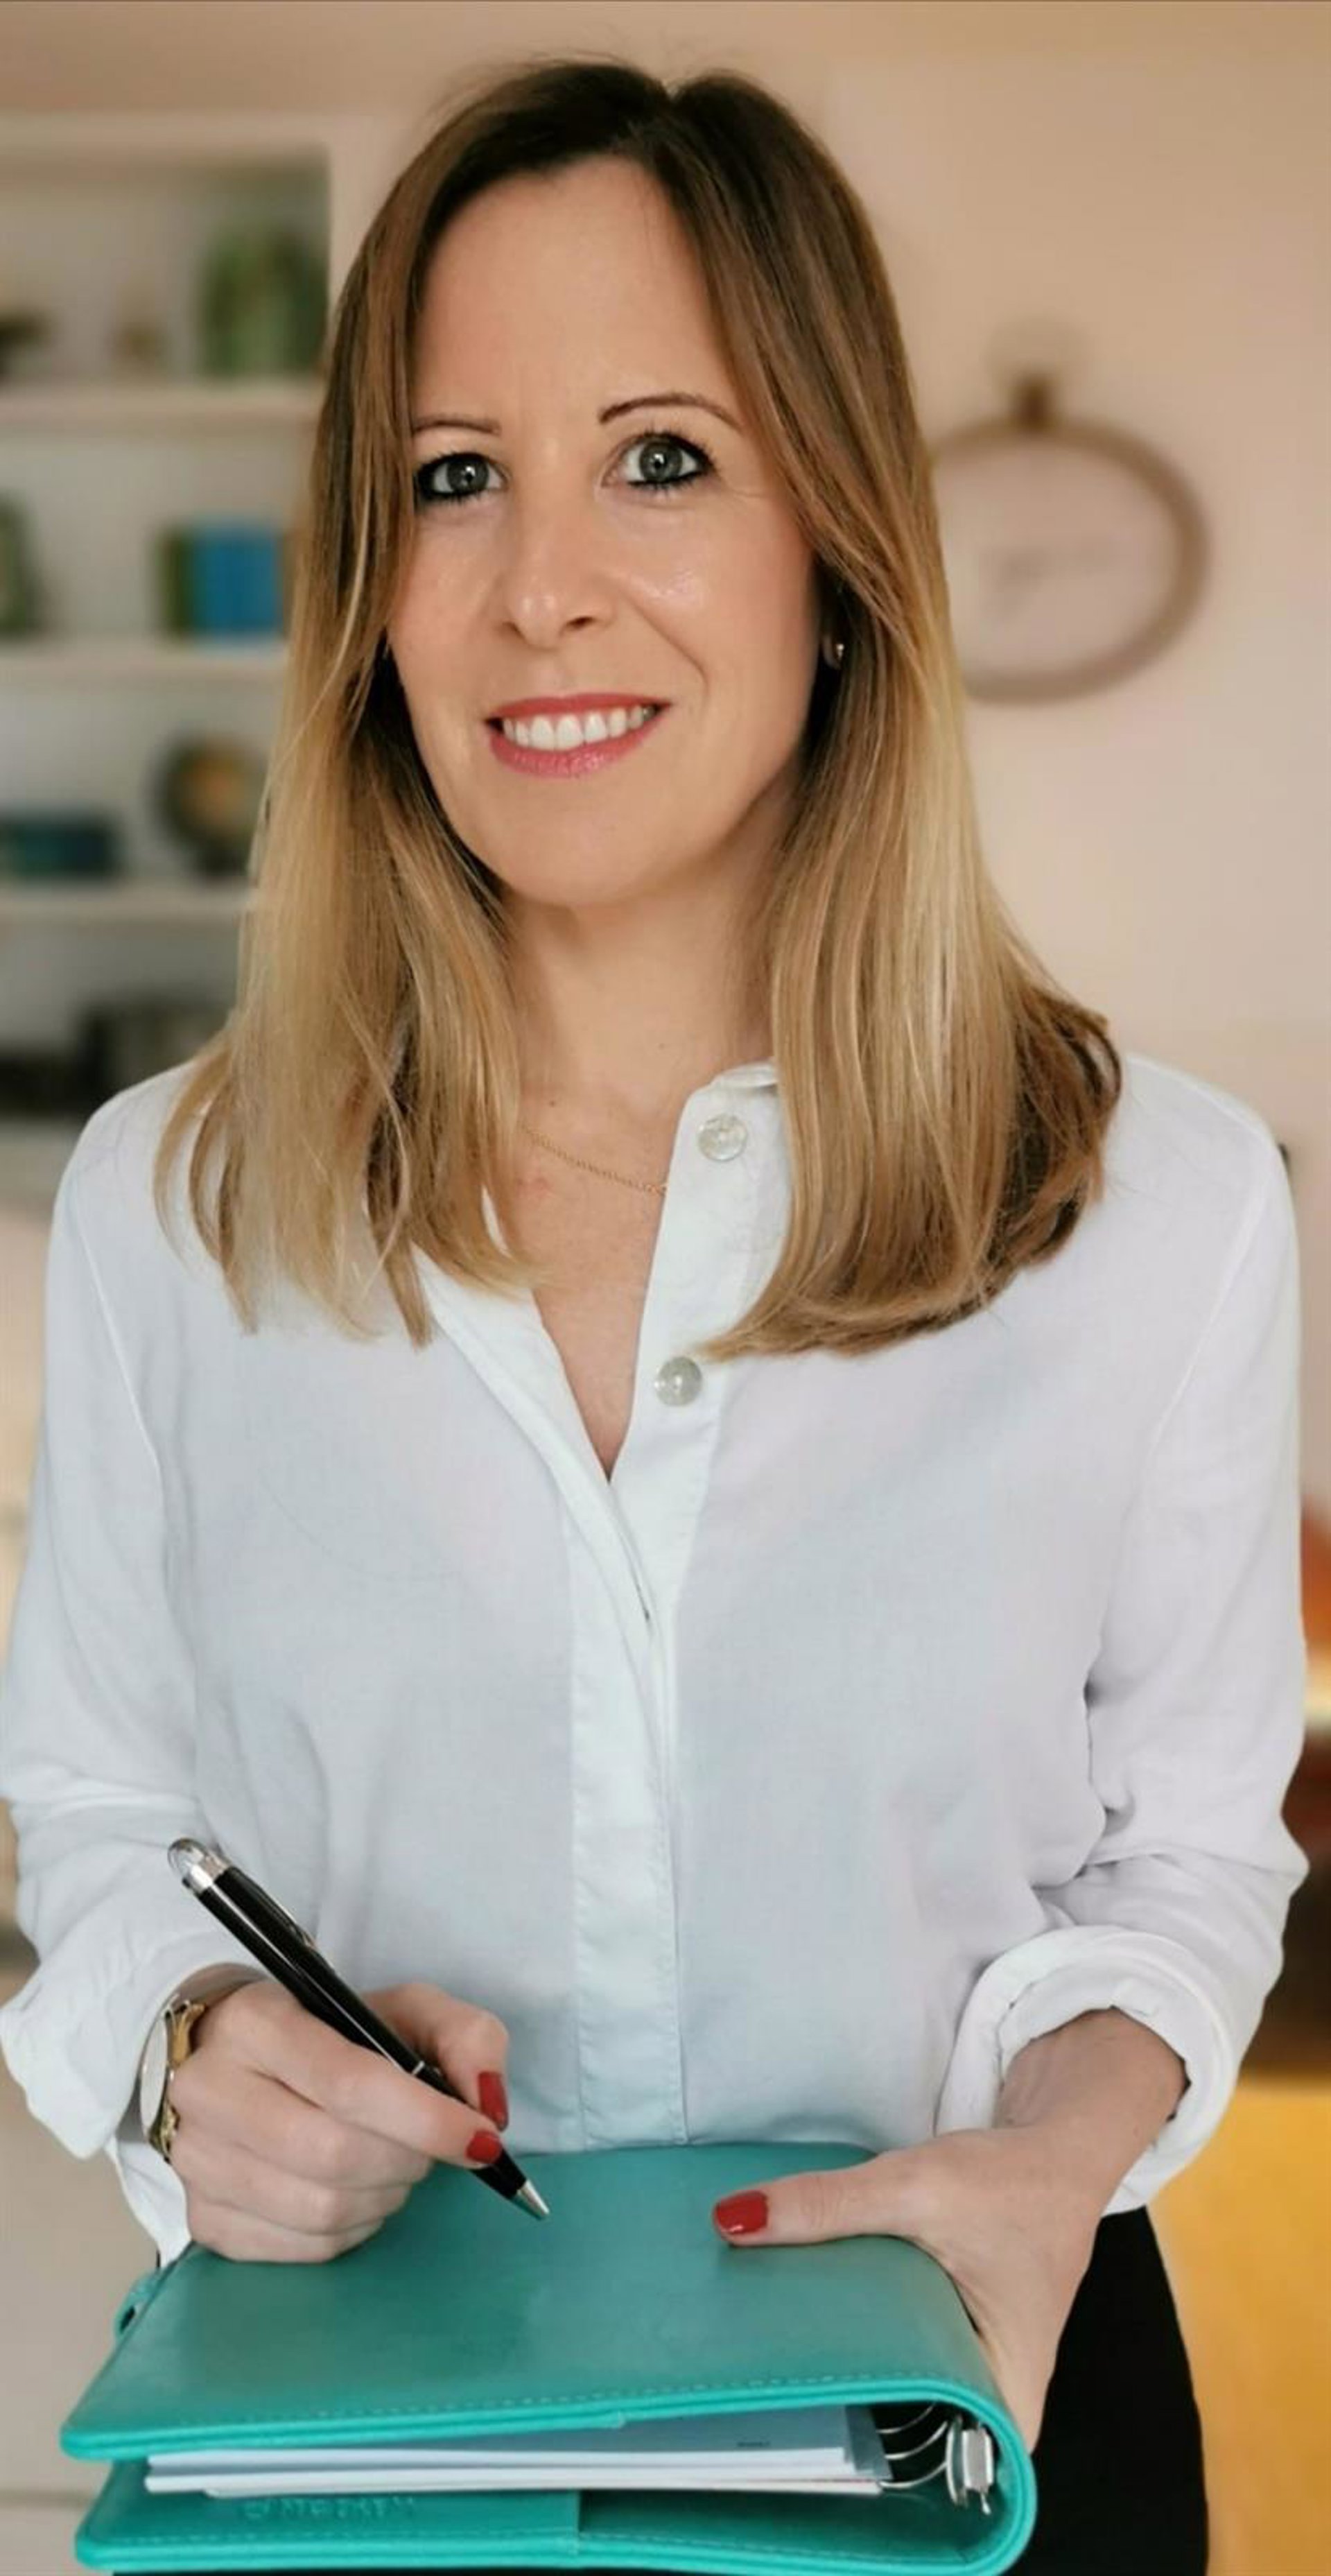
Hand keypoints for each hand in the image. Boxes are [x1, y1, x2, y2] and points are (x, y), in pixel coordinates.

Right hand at [166, 1979, 511, 2263]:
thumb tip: (488, 2107)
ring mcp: (196, 2160)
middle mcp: (208, 2089)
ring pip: (319, 2210)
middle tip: (429, 2150)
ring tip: (395, 2170)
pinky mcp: (204, 2218)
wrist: (235, 2060)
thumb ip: (463, 2037)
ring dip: (384, 2198)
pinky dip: (352, 2230)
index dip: (425, 2120)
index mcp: (256, 2022)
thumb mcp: (404, 2010)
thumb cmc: (329, 2034)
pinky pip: (301, 2249)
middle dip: (406, 2161)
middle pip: (333, 2155)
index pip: (348, 2083)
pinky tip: (358, 2196)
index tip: (479, 2139)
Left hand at [710, 2126, 1101, 2450]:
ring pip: (894, 2379)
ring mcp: (976, 2363)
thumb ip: (830, 2206)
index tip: (786, 2422)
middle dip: (832, 2394)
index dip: (854, 2444)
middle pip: (900, 2419)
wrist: (1059, 2141)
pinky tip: (806, 2308)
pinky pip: (897, 2343)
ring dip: (840, 2353)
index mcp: (1007, 2398)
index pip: (928, 2463)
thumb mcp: (917, 2190)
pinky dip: (856, 2323)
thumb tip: (736, 2219)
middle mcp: (994, 2396)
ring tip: (768, 2342)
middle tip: (758, 2377)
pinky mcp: (956, 2329)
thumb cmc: (1017, 2181)